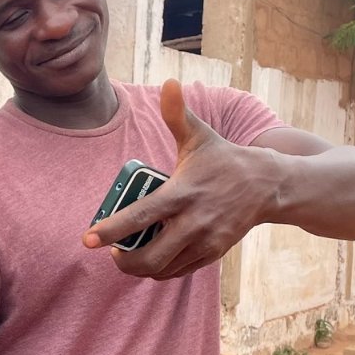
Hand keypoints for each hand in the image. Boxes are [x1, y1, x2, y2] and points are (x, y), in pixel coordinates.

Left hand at [83, 79, 280, 279]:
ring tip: (129, 254)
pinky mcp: (213, 254)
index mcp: (183, 192)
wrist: (267, 185)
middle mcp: (194, 222)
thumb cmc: (223, 159)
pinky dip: (161, 269)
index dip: (111, 230)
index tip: (88, 239)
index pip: (141, 216)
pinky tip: (153, 257)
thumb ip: (177, 113)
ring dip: (140, 267)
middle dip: (123, 261)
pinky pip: (178, 271)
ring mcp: (205, 242)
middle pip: (150, 256)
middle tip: (113, 251)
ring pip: (163, 269)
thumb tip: (169, 83)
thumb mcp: (200, 135)